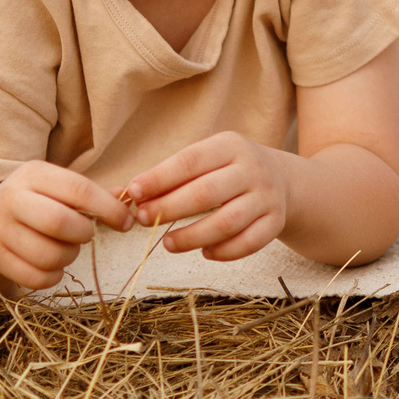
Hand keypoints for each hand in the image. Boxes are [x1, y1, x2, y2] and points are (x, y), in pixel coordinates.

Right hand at [0, 161, 134, 291]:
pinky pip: (36, 278)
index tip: (126, 223)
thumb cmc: (37, 201)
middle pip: (59, 223)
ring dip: (69, 257)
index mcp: (33, 174)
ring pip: (49, 255)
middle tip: (87, 234)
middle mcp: (11, 198)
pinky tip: (53, 264)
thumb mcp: (60, 187)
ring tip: (67, 248)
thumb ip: (94, 194)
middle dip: (84, 234)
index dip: (109, 209)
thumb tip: (128, 198)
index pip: (79, 189)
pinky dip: (54, 276)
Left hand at [119, 133, 291, 261]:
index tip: (133, 193)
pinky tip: (204, 251)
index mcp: (229, 146)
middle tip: (143, 220)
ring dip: (192, 236)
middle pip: (206, 193)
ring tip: (168, 243)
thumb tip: (117, 194)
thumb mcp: (203, 161)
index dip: (159, 179)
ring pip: (227, 222)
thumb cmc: (225, 171)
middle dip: (169, 208)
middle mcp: (251, 168)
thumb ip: (164, 177)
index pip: (190, 162)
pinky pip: (248, 243)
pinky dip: (223, 252)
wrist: (280, 179)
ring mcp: (266, 196)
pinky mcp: (275, 222)